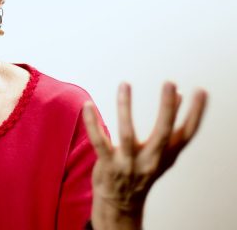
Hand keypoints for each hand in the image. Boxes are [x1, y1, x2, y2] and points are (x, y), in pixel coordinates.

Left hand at [82, 82, 206, 227]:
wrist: (121, 203)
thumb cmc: (143, 170)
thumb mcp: (162, 152)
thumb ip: (170, 124)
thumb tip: (181, 95)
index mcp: (167, 155)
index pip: (187, 133)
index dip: (195, 113)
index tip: (200, 91)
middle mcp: (151, 160)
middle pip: (162, 132)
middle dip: (168, 108)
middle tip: (171, 83)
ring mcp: (128, 163)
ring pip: (127, 133)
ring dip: (125, 107)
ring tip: (125, 84)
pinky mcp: (107, 165)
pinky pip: (98, 141)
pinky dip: (92, 123)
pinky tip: (88, 105)